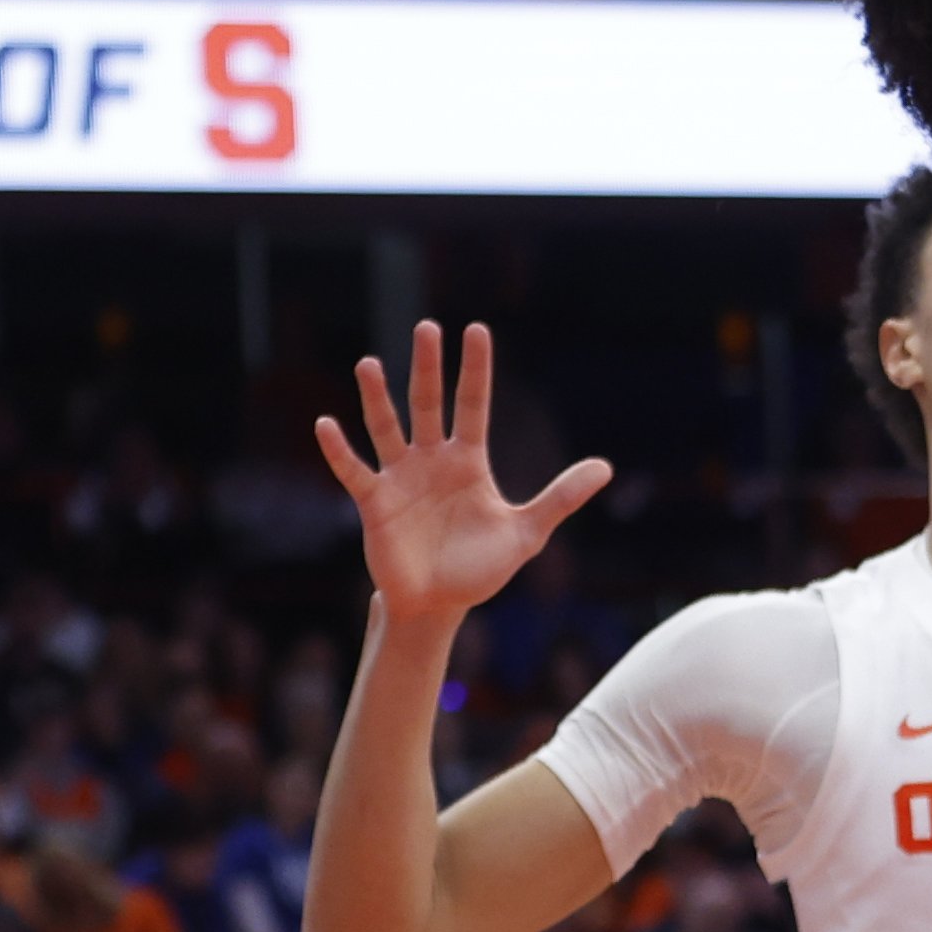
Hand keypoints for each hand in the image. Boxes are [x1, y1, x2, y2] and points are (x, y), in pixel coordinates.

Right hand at [313, 323, 611, 629]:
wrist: (439, 605)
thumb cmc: (480, 568)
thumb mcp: (526, 533)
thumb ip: (561, 498)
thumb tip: (606, 468)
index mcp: (469, 461)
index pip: (473, 403)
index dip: (475, 368)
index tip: (476, 328)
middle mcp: (432, 460)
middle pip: (429, 403)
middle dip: (428, 367)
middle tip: (427, 327)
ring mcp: (401, 479)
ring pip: (386, 428)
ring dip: (377, 397)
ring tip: (370, 362)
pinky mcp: (375, 504)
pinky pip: (353, 471)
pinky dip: (339, 450)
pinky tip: (325, 424)